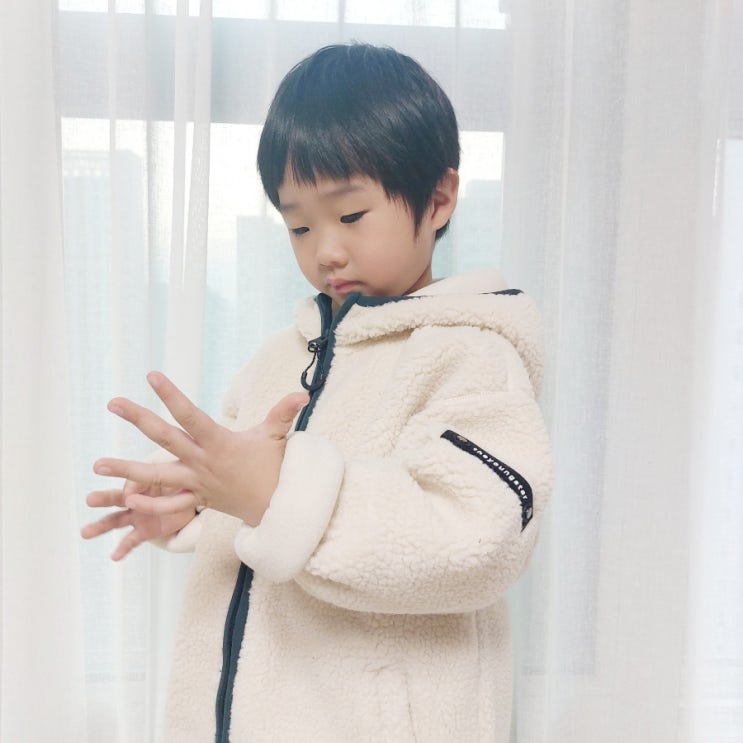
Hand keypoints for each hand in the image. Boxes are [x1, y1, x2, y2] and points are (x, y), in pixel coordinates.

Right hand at [80, 482, 195, 560]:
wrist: (193, 499)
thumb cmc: (181, 483)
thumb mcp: (173, 476)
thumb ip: (157, 479)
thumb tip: (132, 490)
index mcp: (140, 483)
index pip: (130, 483)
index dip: (132, 486)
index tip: (134, 491)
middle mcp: (134, 500)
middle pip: (115, 498)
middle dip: (103, 499)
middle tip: (90, 499)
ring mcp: (138, 516)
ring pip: (116, 521)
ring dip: (101, 526)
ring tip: (85, 533)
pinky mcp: (145, 531)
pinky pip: (132, 541)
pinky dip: (123, 549)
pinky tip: (114, 556)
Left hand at [90, 371, 308, 525]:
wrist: (276, 506)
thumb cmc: (274, 466)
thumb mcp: (276, 437)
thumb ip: (284, 413)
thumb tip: (302, 393)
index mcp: (219, 442)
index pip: (189, 415)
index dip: (171, 395)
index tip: (151, 375)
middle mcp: (203, 462)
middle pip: (165, 439)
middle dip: (138, 420)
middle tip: (113, 403)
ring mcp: (196, 482)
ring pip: (156, 477)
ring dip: (126, 470)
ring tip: (97, 464)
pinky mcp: (196, 498)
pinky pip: (169, 504)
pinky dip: (149, 503)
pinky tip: (126, 497)